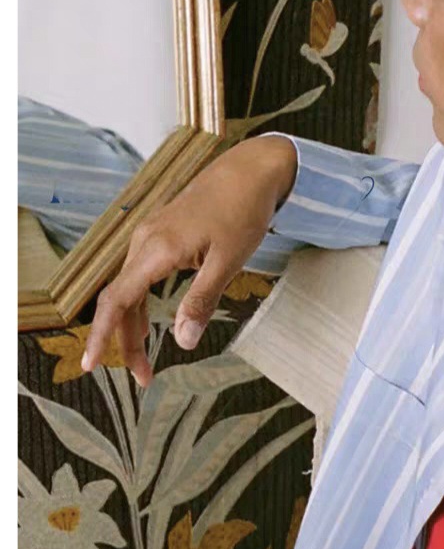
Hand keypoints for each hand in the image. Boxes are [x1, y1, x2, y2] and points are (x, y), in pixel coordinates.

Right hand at [81, 135, 297, 387]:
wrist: (249, 170)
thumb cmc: (243, 212)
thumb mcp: (228, 261)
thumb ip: (202, 300)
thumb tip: (183, 341)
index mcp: (156, 249)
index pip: (117, 300)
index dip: (102, 336)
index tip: (89, 366)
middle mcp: (144, 241)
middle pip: (120, 300)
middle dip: (125, 341)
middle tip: (143, 378)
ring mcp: (149, 236)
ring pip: (129, 289)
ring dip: (133, 325)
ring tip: (146, 360)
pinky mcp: (160, 234)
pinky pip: (139, 275)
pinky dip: (140, 303)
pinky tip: (148, 323)